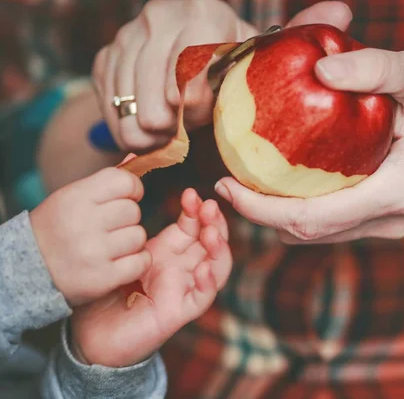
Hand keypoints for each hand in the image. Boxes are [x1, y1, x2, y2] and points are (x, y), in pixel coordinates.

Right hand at [30, 166, 148, 305]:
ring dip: (132, 243)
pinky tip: (121, 262)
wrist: (30, 272)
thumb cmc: (58, 230)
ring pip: (139, 237)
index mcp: (75, 198)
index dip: (132, 189)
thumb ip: (104, 183)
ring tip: (112, 247)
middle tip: (111, 228)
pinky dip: (137, 263)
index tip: (127, 198)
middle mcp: (83, 223)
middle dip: (128, 219)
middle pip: (134, 211)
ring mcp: (93, 252)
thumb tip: (135, 158)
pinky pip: (141, 262)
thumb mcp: (72, 198)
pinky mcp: (102, 278)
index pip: (124, 181)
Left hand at [69, 188, 231, 367]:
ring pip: (216, 267)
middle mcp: (181, 267)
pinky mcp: (179, 311)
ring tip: (211, 234)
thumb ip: (123, 215)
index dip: (197, 210)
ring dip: (219, 249)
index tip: (191, 194)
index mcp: (167, 251)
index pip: (193, 226)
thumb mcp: (115, 249)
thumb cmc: (103, 290)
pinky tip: (203, 269)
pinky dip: (208, 283)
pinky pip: (202, 298)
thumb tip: (126, 165)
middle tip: (209, 207)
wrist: (91, 332)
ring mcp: (183, 289)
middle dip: (214, 223)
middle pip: (211, 242)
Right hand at [92, 0, 352, 152]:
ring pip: (125, 94)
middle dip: (161, 117)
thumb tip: (344, 11)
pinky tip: (143, 133)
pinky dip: (122, 124)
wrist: (186, 67)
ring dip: (141, 125)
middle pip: (152, 81)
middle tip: (172, 134)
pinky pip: (107, 100)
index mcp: (198, 10)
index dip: (191, 100)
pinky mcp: (104, 58)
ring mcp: (125, 35)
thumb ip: (298, 34)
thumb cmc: (233, 65)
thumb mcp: (262, 51)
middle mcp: (157, 15)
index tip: (194, 118)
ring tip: (161, 136)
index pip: (188, 64)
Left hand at [214, 34, 403, 243]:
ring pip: (316, 231)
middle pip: (307, 232)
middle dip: (259, 213)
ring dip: (274, 212)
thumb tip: (321, 67)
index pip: (312, 218)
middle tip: (224, 177)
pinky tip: (276, 177)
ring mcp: (387, 220)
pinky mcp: (382, 214)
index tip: (225, 182)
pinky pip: (329, 221)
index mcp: (396, 192)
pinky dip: (296, 206)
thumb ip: (377, 68)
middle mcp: (391, 217)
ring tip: (242, 176)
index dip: (261, 209)